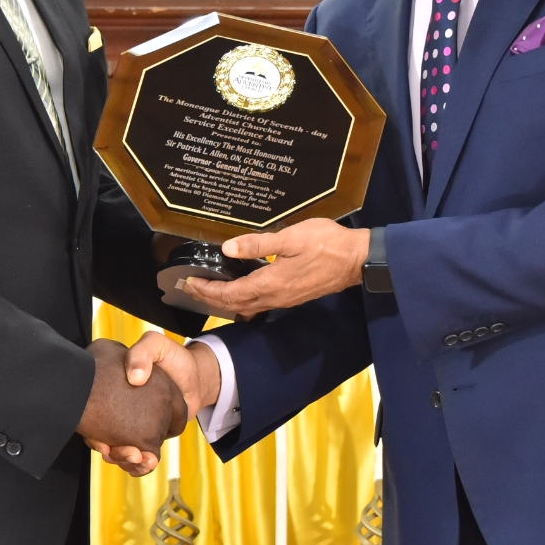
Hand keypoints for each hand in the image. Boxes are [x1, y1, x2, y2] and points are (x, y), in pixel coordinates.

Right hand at [88, 332, 221, 471]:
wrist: (195, 374)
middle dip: (109, 449)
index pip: (97, 416)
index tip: (98, 436)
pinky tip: (144, 460)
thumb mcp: (154, 345)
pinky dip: (138, 465)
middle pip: (107, 439)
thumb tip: (135, 379)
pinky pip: (139, 459)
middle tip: (110, 449)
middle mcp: (124, 413)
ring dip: (124, 460)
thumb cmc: (172, 359)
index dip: (94, 429)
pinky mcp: (150, 439)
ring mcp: (137, 428)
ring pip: (122, 453)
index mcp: (117, 394)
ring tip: (134, 456)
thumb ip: (143, 352)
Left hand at [177, 219, 368, 316]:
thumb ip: (259, 245)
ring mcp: (284, 299)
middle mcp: (274, 297)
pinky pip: (259, 304)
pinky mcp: (292, 297)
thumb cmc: (326, 244)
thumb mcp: (291, 238)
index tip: (188, 283)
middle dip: (209, 297)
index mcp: (270, 283)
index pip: (230, 293)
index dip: (207, 290)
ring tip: (208, 291)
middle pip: (234, 303)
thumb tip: (227, 248)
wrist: (356, 260)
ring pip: (246, 306)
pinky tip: (239, 292)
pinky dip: (241, 300)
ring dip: (224, 300)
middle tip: (188, 289)